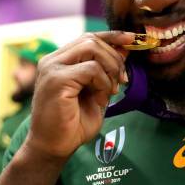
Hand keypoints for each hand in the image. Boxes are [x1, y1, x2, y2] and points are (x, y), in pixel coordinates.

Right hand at [25, 31, 134, 162]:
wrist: (54, 148)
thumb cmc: (73, 123)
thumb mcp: (97, 92)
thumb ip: (107, 71)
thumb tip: (125, 49)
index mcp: (60, 61)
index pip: (88, 37)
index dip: (111, 36)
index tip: (131, 39)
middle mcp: (52, 60)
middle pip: (91, 40)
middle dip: (114, 57)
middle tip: (123, 79)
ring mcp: (52, 68)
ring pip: (91, 48)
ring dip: (110, 68)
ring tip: (112, 90)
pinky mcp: (56, 80)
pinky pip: (91, 69)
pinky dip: (103, 82)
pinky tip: (102, 97)